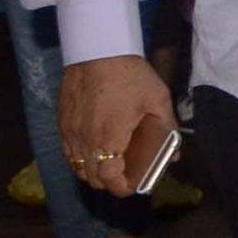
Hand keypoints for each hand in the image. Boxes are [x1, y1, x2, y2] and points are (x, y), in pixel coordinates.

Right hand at [57, 53, 176, 197]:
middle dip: (109, 182)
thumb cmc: (130, 75)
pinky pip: (67, 151)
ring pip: (77, 166)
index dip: (123, 188)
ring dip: (93, 171)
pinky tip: (94, 148)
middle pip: (91, 178)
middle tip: (126, 174)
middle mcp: (84, 140)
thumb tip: (175, 154)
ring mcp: (69, 131)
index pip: (110, 179)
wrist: (96, 49)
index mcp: (109, 138)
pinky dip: (80, 157)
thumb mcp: (157, 100)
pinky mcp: (61, 121)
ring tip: (111, 163)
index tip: (134, 186)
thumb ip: (167, 129)